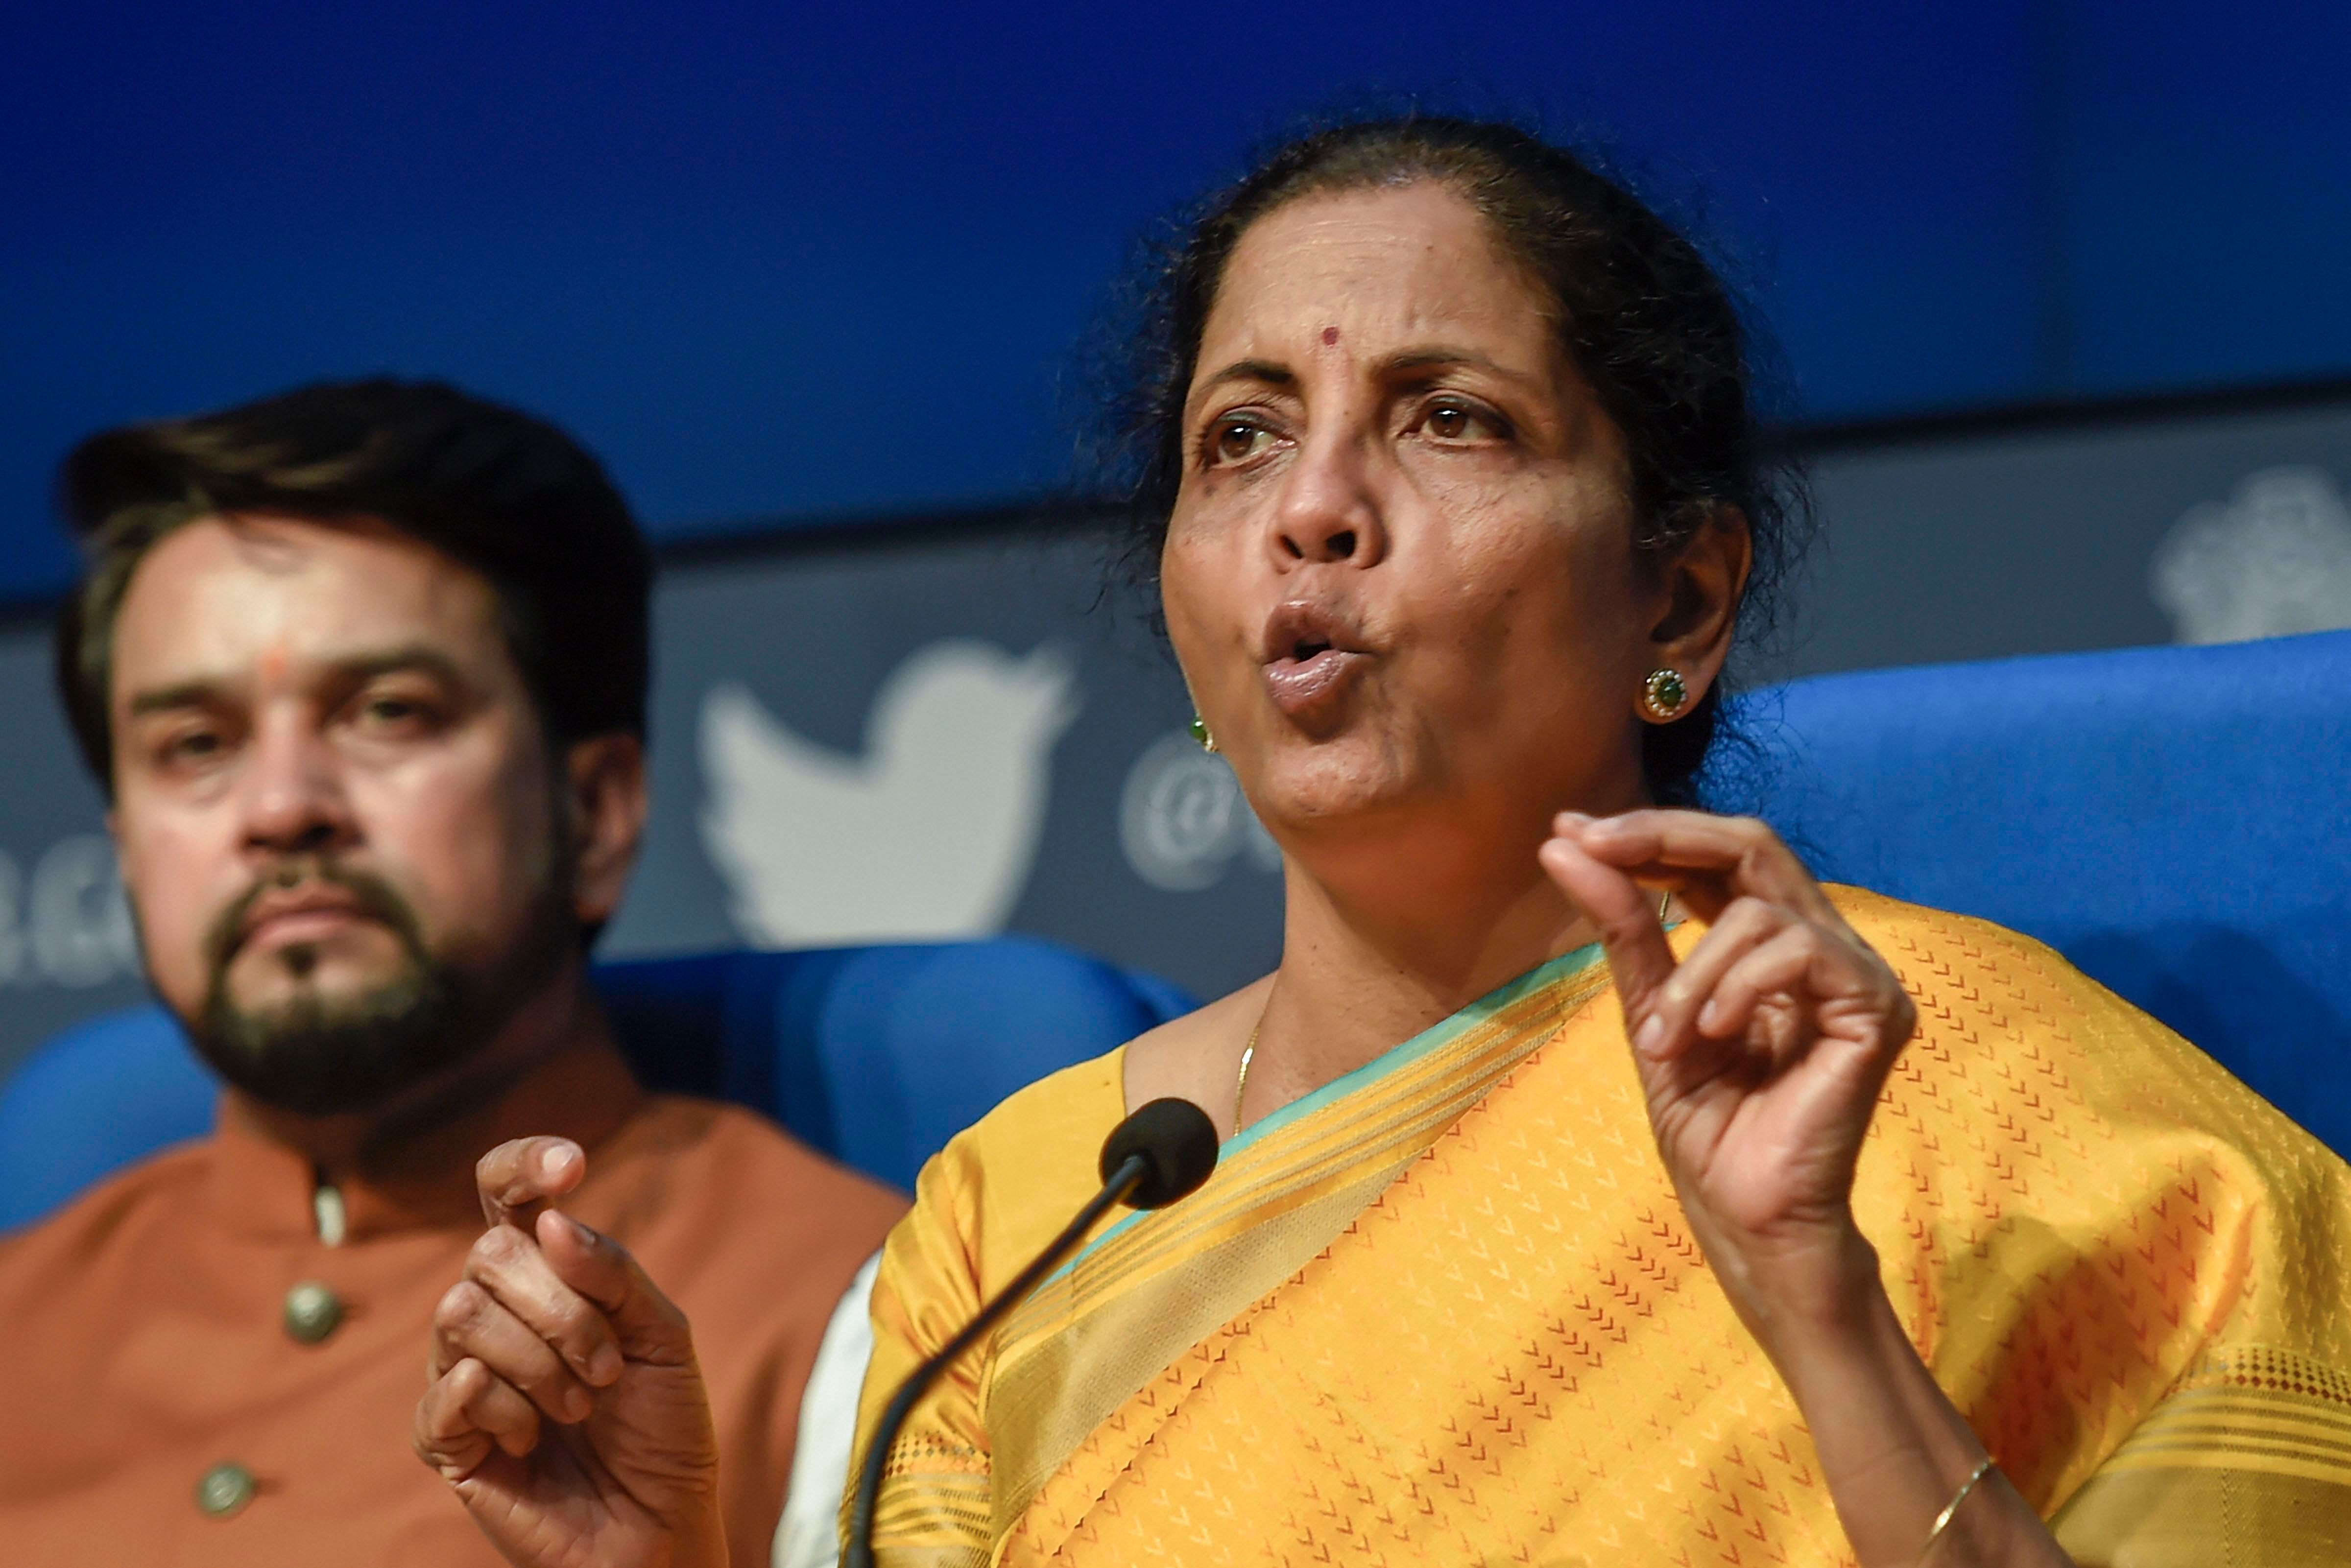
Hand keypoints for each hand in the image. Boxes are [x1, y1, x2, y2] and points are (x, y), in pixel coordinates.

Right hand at [413, 1137, 724, 1567]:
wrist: (656, 1524)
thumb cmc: (662, 1427)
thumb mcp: (663, 1338)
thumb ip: (613, 1273)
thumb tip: (551, 1217)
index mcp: (548, 1274)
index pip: (504, 1193)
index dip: (522, 1164)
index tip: (570, 1167)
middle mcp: (495, 1311)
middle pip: (489, 1254)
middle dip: (561, 1309)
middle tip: (605, 1368)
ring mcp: (461, 1370)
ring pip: (460, 1312)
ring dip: (539, 1361)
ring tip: (578, 1407)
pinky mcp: (444, 1434)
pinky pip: (450, 1388)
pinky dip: (507, 1410)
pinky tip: (533, 1439)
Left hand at [1539, 809, 1916, 1344]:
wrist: (1748, 1217)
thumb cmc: (1708, 1127)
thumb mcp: (1649, 1010)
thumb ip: (1622, 927)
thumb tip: (1563, 846)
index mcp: (1772, 945)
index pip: (1720, 857)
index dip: (1650, 834)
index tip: (1572, 830)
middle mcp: (1822, 947)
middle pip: (1753, 843)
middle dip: (1663, 839)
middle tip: (1595, 845)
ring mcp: (1857, 975)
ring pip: (1760, 908)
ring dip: (1691, 970)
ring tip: (1667, 1038)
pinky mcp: (1877, 1010)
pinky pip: (1800, 951)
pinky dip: (1737, 987)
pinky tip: (1715, 1035)